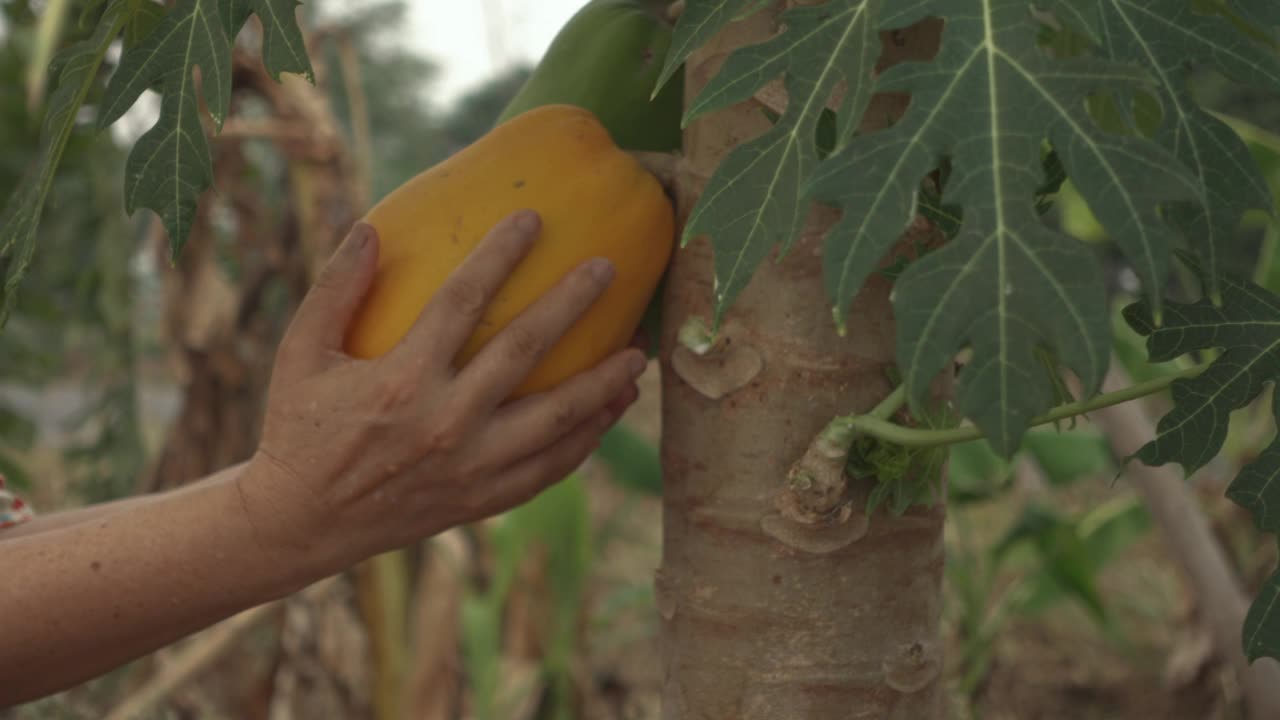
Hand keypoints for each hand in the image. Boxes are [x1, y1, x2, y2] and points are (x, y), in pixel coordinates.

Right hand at [240, 209, 647, 576]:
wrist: (302, 524)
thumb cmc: (300, 429)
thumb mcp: (299, 355)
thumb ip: (334, 291)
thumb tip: (368, 228)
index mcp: (400, 380)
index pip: (461, 301)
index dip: (499, 255)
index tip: (533, 219)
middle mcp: (444, 423)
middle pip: (524, 351)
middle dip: (571, 304)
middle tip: (608, 269)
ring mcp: (470, 466)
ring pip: (556, 420)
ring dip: (603, 384)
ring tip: (639, 355)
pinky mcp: (483, 499)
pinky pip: (550, 468)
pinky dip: (586, 439)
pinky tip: (608, 411)